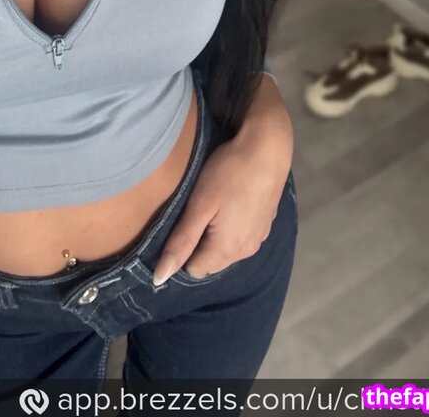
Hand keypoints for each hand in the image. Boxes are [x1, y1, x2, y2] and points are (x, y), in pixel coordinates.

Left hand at [152, 75, 292, 284]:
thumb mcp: (199, 205)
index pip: (193, 270)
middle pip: (211, 261)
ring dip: (215, 236)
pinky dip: (231, 227)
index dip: (181, 250)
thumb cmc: (229, 173)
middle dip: (198, 244)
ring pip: (227, 249)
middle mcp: (245, 252)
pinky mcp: (266, 224)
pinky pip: (241, 237)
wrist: (268, 149)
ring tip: (210, 205)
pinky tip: (229, 202)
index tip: (179, 223)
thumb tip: (160, 279)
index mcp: (226, 250)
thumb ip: (181, 242)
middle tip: (193, 211)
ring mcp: (259, 238)